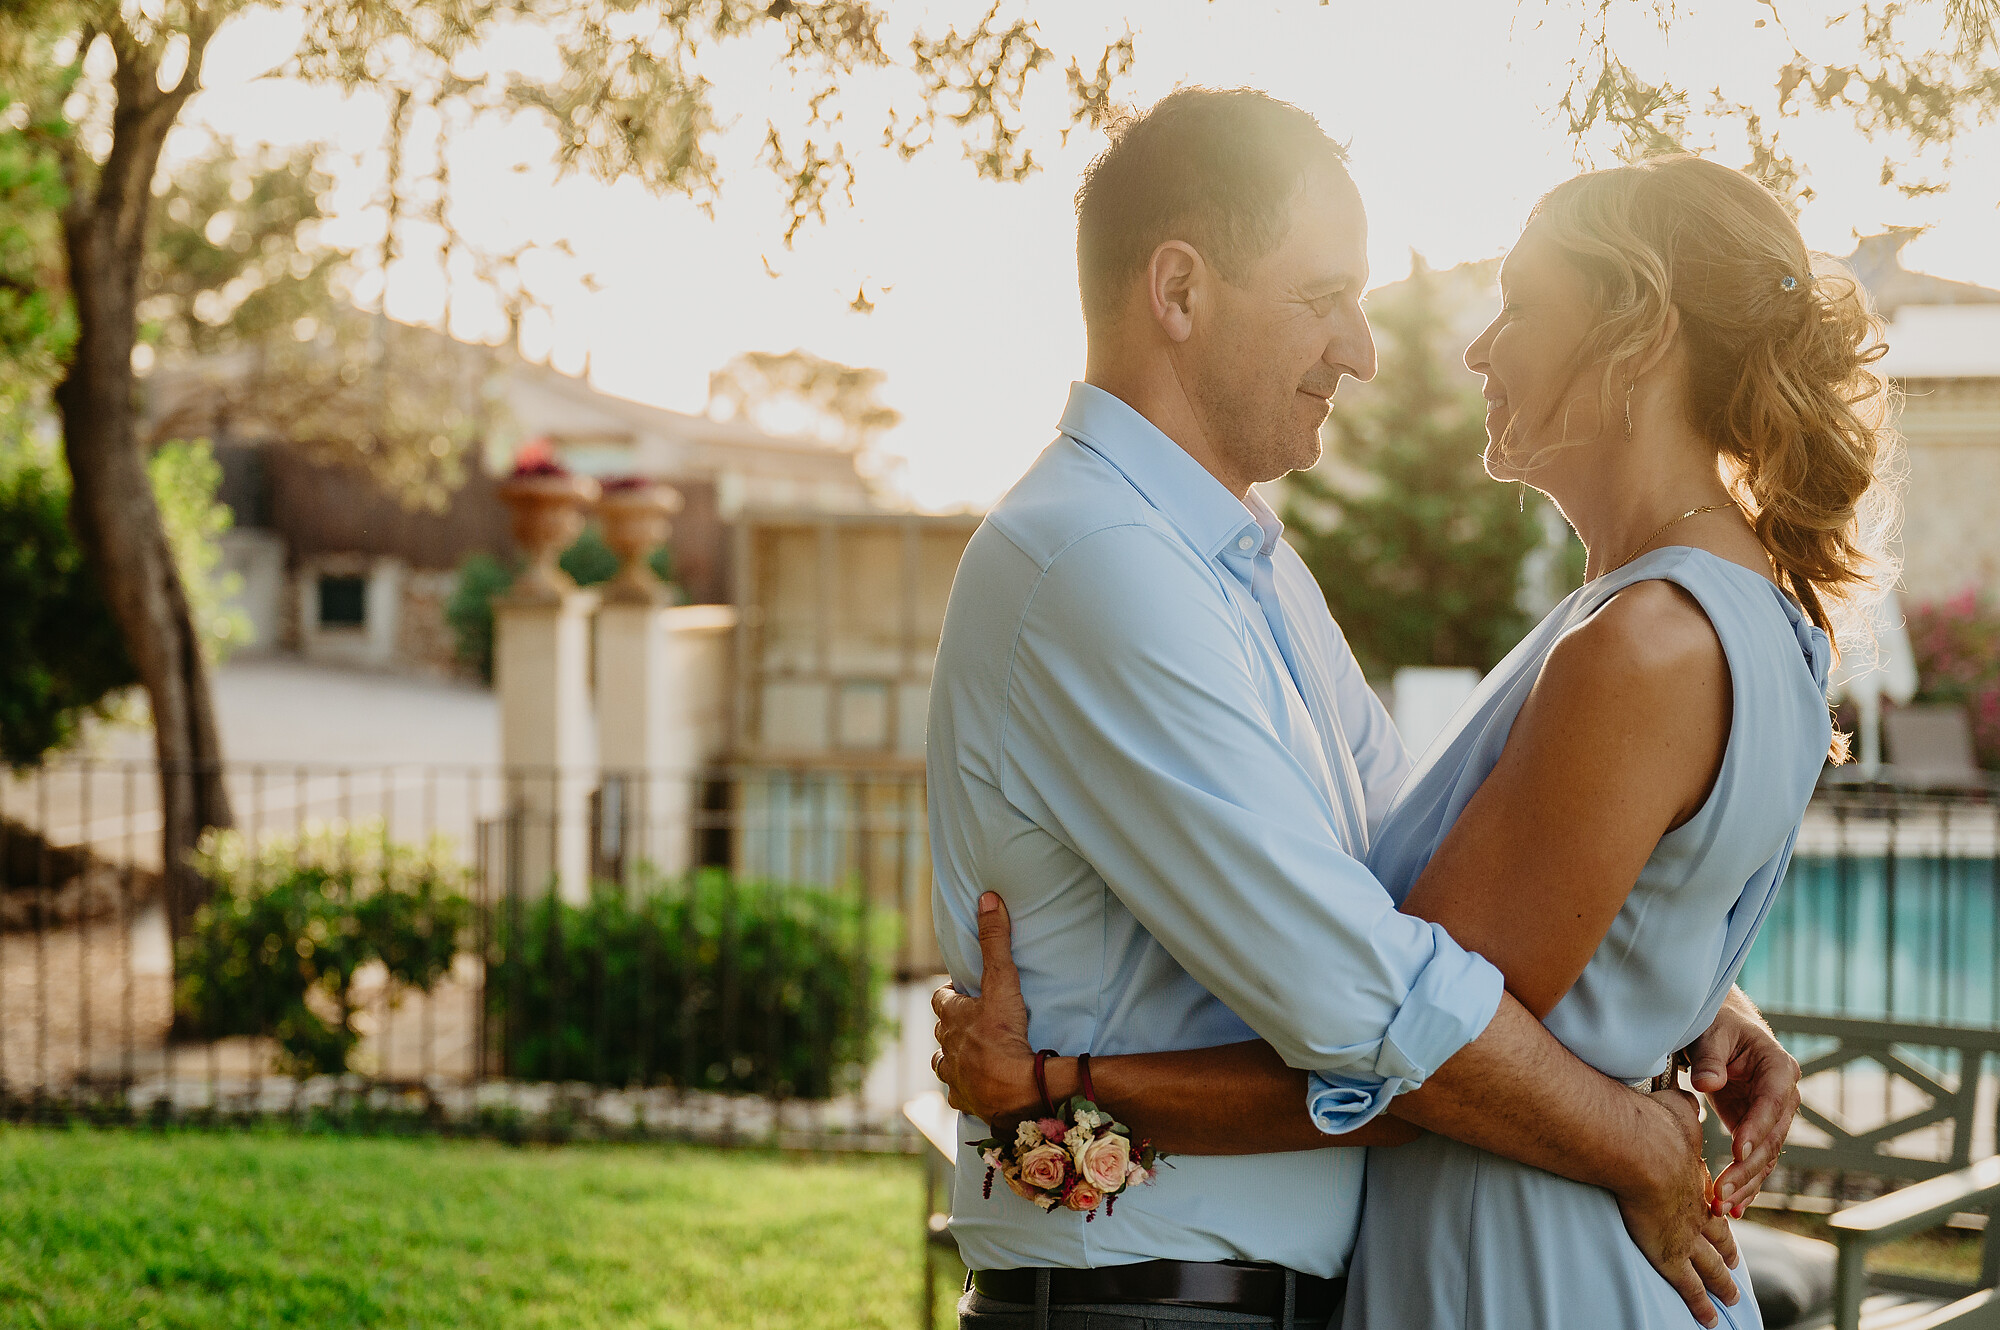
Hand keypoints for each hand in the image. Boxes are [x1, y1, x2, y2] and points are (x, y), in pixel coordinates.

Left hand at [930, 892, 1038, 1123]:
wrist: (1016, 1091)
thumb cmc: (1006, 1037)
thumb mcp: (1003, 983)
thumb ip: (996, 941)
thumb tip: (988, 898)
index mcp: (951, 1018)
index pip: (940, 997)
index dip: (950, 992)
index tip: (964, 990)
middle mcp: (946, 1047)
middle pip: (942, 1030)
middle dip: (953, 1024)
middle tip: (975, 1020)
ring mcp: (953, 1076)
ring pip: (943, 1062)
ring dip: (954, 1056)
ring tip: (972, 1054)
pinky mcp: (965, 1101)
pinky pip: (958, 1094)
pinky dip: (965, 1088)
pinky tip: (976, 1087)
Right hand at [1615, 1086, 1739, 1327]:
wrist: (1642, 1148)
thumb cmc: (1651, 1123)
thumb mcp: (1675, 1108)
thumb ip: (1682, 1105)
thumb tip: (1688, 1093)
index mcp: (1696, 1177)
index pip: (1710, 1198)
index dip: (1718, 1210)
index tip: (1722, 1218)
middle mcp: (1697, 1209)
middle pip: (1716, 1237)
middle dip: (1725, 1254)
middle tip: (1734, 1269)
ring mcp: (1686, 1234)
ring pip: (1708, 1267)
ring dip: (1721, 1285)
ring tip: (1730, 1302)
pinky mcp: (1671, 1254)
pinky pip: (1688, 1285)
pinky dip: (1699, 1303)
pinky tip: (1707, 1319)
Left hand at [1685, 990, 1799, 1213]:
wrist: (1721, 1026)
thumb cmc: (1715, 1024)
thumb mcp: (1710, 1033)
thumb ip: (1709, 1059)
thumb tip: (1707, 1084)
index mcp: (1779, 1067)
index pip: (1772, 1103)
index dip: (1757, 1128)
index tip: (1738, 1151)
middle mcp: (1784, 1095)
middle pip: (1771, 1138)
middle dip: (1748, 1168)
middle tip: (1722, 1193)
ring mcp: (1773, 1115)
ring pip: (1766, 1156)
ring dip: (1746, 1184)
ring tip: (1723, 1208)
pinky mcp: (1758, 1128)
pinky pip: (1756, 1160)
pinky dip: (1746, 1184)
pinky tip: (1734, 1208)